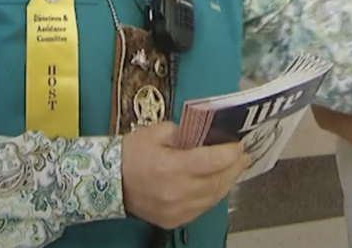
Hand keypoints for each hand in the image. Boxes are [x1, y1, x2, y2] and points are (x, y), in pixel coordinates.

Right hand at [122, 122, 251, 228]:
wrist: (108, 182)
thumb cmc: (131, 153)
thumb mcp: (157, 131)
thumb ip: (185, 131)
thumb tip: (207, 134)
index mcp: (170, 167)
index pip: (212, 161)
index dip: (230, 153)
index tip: (239, 144)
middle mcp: (176, 192)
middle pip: (218, 180)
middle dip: (235, 166)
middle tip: (243, 155)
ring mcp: (176, 209)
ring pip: (214, 197)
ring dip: (227, 181)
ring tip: (234, 168)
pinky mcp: (174, 220)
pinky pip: (202, 208)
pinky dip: (213, 195)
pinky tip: (217, 183)